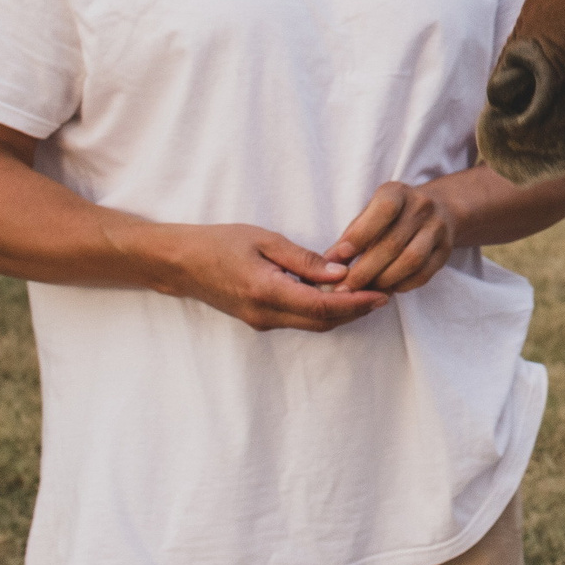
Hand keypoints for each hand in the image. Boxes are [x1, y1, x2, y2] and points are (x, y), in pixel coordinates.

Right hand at [145, 222, 391, 332]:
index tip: (383, 294)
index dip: (357, 303)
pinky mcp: (259, 319)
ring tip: (368, 292)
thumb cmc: (219, 243)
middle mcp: (266, 314)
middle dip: (357, 311)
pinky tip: (337, 293)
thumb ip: (304, 260)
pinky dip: (323, 310)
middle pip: (323, 322)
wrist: (179, 263)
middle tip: (385, 293)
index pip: (324, 307)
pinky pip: (299, 320)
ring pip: (313, 324)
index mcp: (268, 292)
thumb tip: (341, 273)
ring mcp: (261, 321)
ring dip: (342, 312)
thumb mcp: (264, 240)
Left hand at [325, 181, 456, 294]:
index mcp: (398, 192)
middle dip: (365, 270)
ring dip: (384, 280)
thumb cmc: (391, 216)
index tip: (338, 257)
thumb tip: (327, 264)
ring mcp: (438, 228)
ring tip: (364, 291)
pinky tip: (385, 289)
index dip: (360, 235)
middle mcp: (422, 207)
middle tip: (344, 288)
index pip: (383, 211)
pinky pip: (424, 273)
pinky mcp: (445, 250)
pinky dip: (402, 285)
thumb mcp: (370, 214)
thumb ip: (350, 236)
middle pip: (393, 243)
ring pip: (411, 260)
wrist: (439, 210)